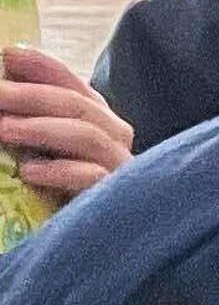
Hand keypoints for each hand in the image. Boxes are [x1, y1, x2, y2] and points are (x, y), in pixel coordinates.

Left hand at [0, 46, 132, 198]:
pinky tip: (28, 171)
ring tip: (1, 128)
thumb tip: (10, 78)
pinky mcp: (117, 198)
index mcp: (102, 123)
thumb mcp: (47, 153)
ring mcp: (120, 168)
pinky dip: (61, 171)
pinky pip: (93, 178)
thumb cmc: (67, 196)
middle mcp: (116, 139)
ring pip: (86, 136)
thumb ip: (35, 123)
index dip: (44, 69)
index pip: (75, 87)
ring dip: (40, 128)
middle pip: (79, 106)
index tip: (9, 56)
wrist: (96, 248)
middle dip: (33, 96)